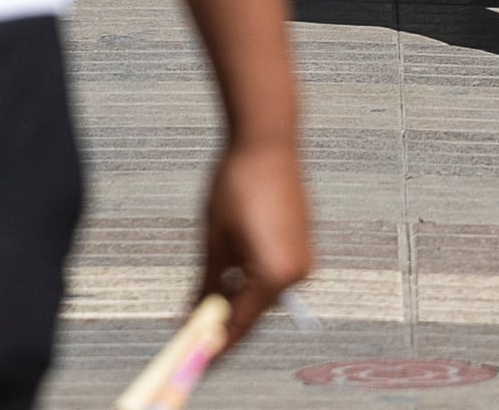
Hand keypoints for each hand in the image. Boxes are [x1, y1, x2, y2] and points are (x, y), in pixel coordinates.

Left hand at [194, 134, 313, 351]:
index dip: (215, 345)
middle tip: (193, 334)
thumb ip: (207, 286)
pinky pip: (276, 278)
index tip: (193, 357)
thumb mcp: (214, 240)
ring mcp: (305, 259)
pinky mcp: (304, 245)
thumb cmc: (237, 183)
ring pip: (265, 297)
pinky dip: (251, 284)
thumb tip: (193, 319)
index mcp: (274, 275)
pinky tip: (228, 282)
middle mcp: (297, 273)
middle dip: (224, 325)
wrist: (267, 140)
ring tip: (204, 306)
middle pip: (255, 315)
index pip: (240, 326)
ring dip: (237, 303)